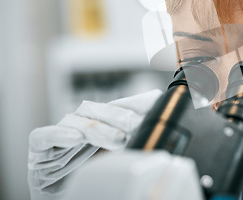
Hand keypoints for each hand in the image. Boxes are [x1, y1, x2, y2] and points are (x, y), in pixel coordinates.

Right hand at [28, 89, 161, 199]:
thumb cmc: (93, 180)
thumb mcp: (121, 160)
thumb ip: (137, 138)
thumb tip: (162, 114)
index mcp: (101, 125)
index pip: (118, 106)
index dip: (135, 103)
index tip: (155, 102)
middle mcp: (80, 125)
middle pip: (97, 109)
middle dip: (119, 116)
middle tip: (137, 127)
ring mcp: (59, 135)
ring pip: (75, 120)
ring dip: (97, 127)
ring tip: (117, 139)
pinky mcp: (39, 150)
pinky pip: (43, 136)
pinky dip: (59, 134)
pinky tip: (76, 138)